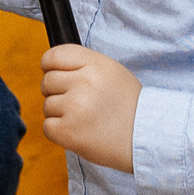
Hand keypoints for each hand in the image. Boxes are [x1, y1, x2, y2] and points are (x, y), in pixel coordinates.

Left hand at [39, 44, 138, 170]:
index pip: (54, 56)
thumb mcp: (112, 72)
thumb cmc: (128, 106)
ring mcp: (75, 107)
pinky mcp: (69, 132)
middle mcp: (84, 82)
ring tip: (84, 119)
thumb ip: (84, 65)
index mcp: (95, 64)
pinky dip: (59, 131)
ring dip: (60, 114)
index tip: (54, 74)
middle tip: (77, 103)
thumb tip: (52, 66)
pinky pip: (48, 126)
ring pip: (47, 105)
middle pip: (47, 81)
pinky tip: (79, 131)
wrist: (145, 138)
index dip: (49, 66)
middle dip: (56, 92)